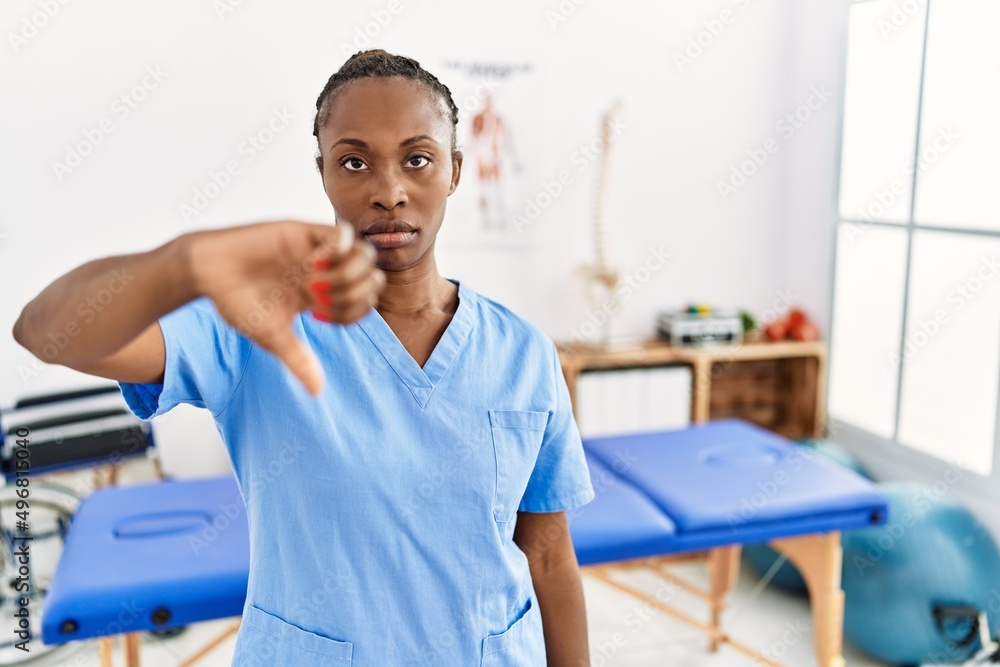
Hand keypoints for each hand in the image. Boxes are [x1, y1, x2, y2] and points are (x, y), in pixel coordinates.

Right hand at [188, 220, 384, 395]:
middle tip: (324, 300)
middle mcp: (326, 271)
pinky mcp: (305, 231)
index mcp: (323, 295)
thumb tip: (317, 392)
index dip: (352, 313)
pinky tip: (312, 263)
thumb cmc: (236, 302)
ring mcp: (318, 250)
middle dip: (357, 293)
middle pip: (372, 277)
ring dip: (349, 273)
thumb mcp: (272, 336)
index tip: (318, 317)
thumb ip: (298, 360)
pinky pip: (343, 233)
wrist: (206, 272)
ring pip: (365, 254)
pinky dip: (337, 250)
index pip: (363, 303)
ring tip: (318, 281)